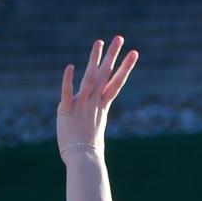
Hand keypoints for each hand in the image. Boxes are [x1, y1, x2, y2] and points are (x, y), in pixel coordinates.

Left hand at [57, 36, 137, 158]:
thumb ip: (91, 119)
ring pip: (90, 79)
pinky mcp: (67, 111)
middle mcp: (94, 103)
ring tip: (100, 42)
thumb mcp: (92, 130)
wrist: (83, 162)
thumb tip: (91, 122)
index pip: (116, 83)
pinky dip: (68, 81)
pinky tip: (71, 67)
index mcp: (102, 107)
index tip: (134, 53)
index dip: (125, 67)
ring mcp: (82, 106)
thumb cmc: (88, 152)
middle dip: (114, 56)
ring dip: (95, 60)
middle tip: (120, 38)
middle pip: (106, 76)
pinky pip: (67, 93)